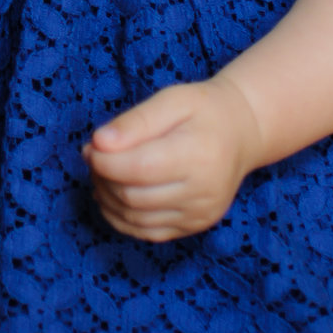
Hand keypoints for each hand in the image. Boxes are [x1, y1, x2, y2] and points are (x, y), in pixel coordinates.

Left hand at [84, 77, 264, 241]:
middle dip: (102, 177)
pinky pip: (147, 232)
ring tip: (103, 173)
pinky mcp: (195, 227)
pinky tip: (113, 196)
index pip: (138, 168)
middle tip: (93, 156)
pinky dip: (121, 218)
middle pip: (132, 196)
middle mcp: (204, 191)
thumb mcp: (171, 100)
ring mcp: (201, 214)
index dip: (104, 161)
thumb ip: (135, 121)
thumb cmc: (203, 111)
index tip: (91, 146)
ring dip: (107, 198)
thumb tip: (99, 143)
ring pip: (135, 218)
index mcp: (199, 155)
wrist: (241, 134)